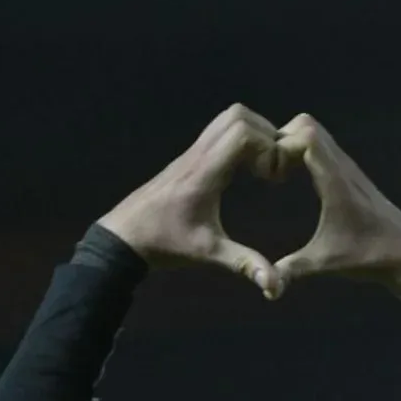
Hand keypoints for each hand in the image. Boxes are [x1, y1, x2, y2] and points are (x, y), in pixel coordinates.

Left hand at [98, 104, 282, 297]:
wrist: (125, 236)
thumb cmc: (165, 243)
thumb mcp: (208, 254)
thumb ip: (244, 264)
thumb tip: (274, 286)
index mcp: (205, 171)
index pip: (243, 132)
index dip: (269, 148)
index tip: (275, 178)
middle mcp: (199, 153)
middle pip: (238, 115)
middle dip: (266, 135)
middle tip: (274, 169)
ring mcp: (192, 152)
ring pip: (228, 118)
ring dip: (254, 133)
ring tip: (264, 167)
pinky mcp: (190, 157)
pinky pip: (219, 131)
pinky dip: (240, 140)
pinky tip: (246, 170)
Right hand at [271, 114, 400, 299]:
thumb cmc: (369, 256)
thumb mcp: (326, 262)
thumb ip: (294, 268)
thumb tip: (267, 285)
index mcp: (335, 181)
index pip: (306, 136)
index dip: (281, 145)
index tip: (270, 171)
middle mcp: (343, 167)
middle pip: (309, 125)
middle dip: (283, 138)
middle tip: (270, 166)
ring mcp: (350, 168)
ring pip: (318, 133)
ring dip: (295, 142)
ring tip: (280, 171)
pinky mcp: (353, 175)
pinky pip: (326, 148)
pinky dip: (307, 151)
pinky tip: (298, 176)